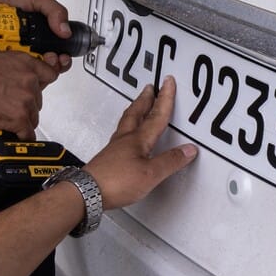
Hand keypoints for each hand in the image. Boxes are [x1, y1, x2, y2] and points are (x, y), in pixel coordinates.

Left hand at [0, 0, 72, 73]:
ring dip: (29, 65)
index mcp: (43, 34)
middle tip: (46, 57)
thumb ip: (55, 11)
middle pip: (43, 66)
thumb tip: (65, 31)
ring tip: (28, 54)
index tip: (60, 58)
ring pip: (25, 68)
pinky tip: (11, 56)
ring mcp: (14, 50)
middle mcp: (30, 45)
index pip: (58, 55)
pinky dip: (8, 64)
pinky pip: (6, 65)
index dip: (61, 60)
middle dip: (48, 65)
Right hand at [0, 52, 58, 137]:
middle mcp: (30, 81)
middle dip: (27, 104)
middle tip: (12, 105)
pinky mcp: (19, 119)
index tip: (37, 90)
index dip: (42, 85)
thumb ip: (16, 69)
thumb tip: (17, 79)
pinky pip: (28, 133)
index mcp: (26, 64)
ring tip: (8, 119)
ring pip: (33, 117)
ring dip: (23, 120)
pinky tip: (16, 135)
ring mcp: (26, 101)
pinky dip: (22, 136)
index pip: (50, 75)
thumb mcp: (1, 60)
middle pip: (38, 100)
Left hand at [84, 79, 197, 209]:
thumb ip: (170, 162)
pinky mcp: (108, 158)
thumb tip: (188, 150)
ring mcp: (115, 148)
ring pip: (127, 122)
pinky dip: (127, 127)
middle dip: (146, 99)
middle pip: (137, 113)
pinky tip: (127, 135)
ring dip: (135, 110)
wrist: (87, 192)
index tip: (168, 83)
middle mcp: (125, 139)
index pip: (156, 115)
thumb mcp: (150, 174)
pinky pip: (120, 134)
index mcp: (138, 139)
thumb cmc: (116, 182)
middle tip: (150, 88)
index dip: (164, 98)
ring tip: (139, 105)